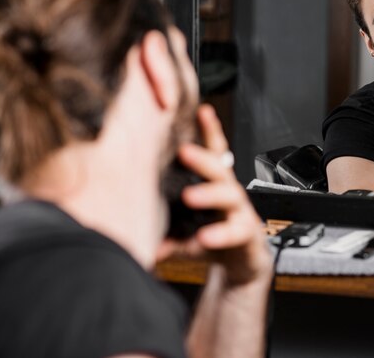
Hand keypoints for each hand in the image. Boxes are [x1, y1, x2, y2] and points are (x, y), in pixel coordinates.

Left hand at [157, 104, 271, 285]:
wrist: (241, 262)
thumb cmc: (210, 235)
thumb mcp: (184, 226)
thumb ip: (161, 225)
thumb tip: (126, 224)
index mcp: (213, 183)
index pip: (214, 152)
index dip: (209, 131)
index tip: (202, 110)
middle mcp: (229, 192)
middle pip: (219, 169)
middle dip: (202, 159)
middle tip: (184, 152)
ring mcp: (240, 211)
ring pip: (230, 195)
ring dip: (209, 194)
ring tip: (190, 196)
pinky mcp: (248, 233)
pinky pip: (235, 231)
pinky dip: (218, 235)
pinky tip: (204, 239)